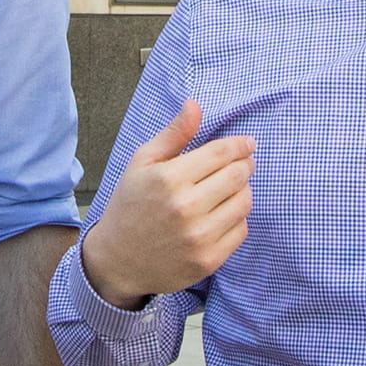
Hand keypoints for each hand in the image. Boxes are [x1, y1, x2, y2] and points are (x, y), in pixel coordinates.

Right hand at [79, 100, 254, 307]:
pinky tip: (222, 214)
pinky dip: (237, 218)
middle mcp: (186, 207)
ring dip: (243, 190)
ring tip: (230, 188)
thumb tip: (195, 105)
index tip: (247, 144)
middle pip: (238, 176)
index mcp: (169, 179)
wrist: (117, 261)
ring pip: (244, 202)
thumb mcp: (142, 164)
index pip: (221, 153)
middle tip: (244, 163)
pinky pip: (241, 230)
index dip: (240, 145)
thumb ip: (173, 135)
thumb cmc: (130, 206)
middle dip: (246, 165)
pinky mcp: (208, 260)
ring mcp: (199, 237)